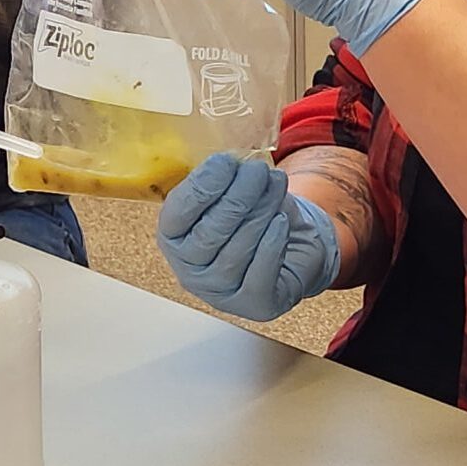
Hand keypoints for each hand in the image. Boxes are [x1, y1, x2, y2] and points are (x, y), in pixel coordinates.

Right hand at [157, 152, 342, 320]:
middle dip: (237, 195)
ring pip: (238, 249)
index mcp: (174, 238)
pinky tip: (281, 221)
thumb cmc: (253, 218)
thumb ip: (221, 180)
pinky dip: (272, 243)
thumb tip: (228, 162)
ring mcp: (220, 292)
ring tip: (276, 184)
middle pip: (210, 232)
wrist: (291, 250)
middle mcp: (190, 271)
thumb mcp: (229, 194)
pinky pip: (261, 274)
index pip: (178, 213)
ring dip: (261, 211)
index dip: (202, 186)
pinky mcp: (255, 304)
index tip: (226, 161)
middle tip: (258, 170)